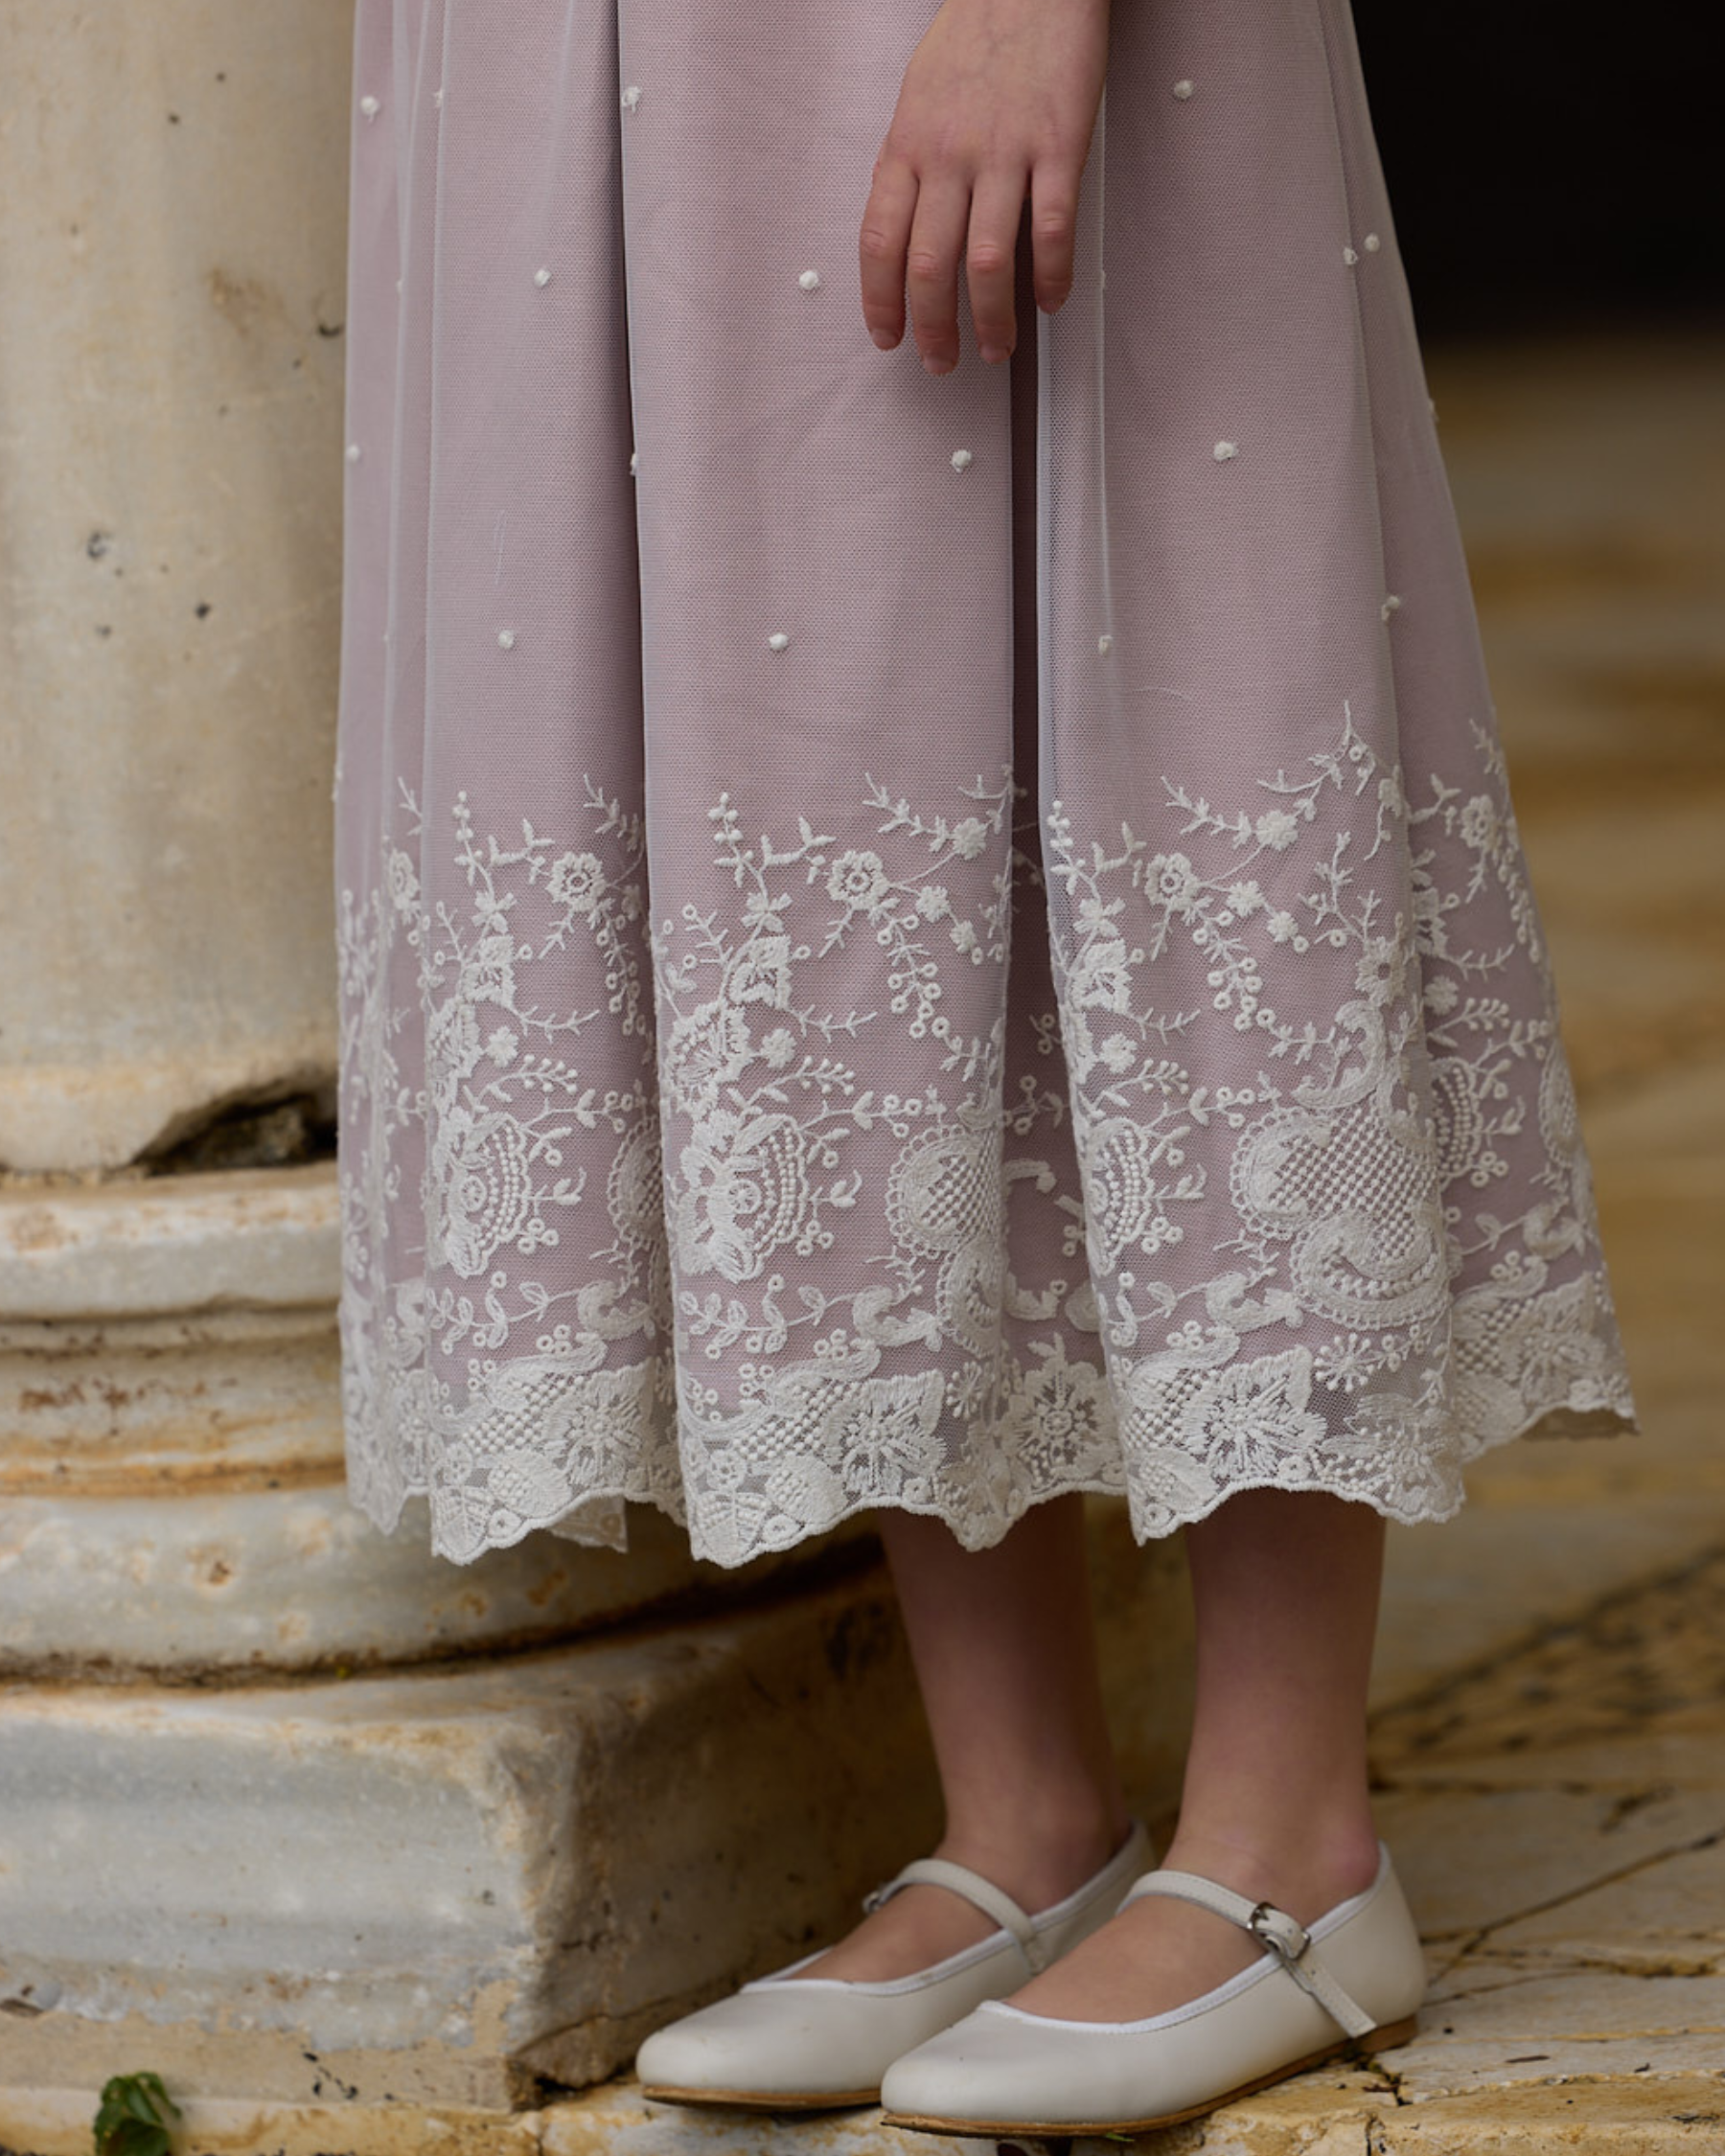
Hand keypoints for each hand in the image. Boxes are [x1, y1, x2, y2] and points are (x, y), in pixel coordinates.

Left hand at [859, 0, 1109, 374]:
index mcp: (907, 144)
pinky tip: (1050, 300)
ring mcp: (1004, 151)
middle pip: (929, 266)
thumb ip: (913, 166)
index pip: (880, 242)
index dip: (881, 301)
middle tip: (941, 362)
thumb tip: (910, 233)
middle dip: (933, 329)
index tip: (890, 337)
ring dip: (991, 321)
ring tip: (996, 348)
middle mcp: (949, 153)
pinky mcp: (1058, 144)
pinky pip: (1051, 229)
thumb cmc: (978, 37)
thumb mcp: (920, 99)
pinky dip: (1052, 277)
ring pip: (987, 263)